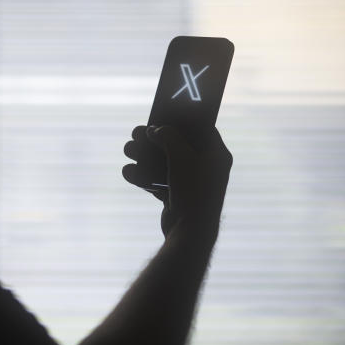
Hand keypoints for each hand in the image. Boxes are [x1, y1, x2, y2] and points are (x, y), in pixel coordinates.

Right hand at [122, 125, 231, 241]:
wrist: (190, 233)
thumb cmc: (192, 190)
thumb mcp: (180, 155)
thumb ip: (168, 136)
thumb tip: (155, 130)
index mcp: (217, 155)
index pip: (202, 129)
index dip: (183, 119)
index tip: (166, 111)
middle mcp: (206, 168)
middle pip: (177, 145)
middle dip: (155, 138)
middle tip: (137, 131)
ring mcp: (191, 184)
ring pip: (164, 163)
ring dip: (144, 156)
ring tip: (128, 150)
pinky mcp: (177, 197)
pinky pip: (158, 181)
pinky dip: (144, 176)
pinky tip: (130, 171)